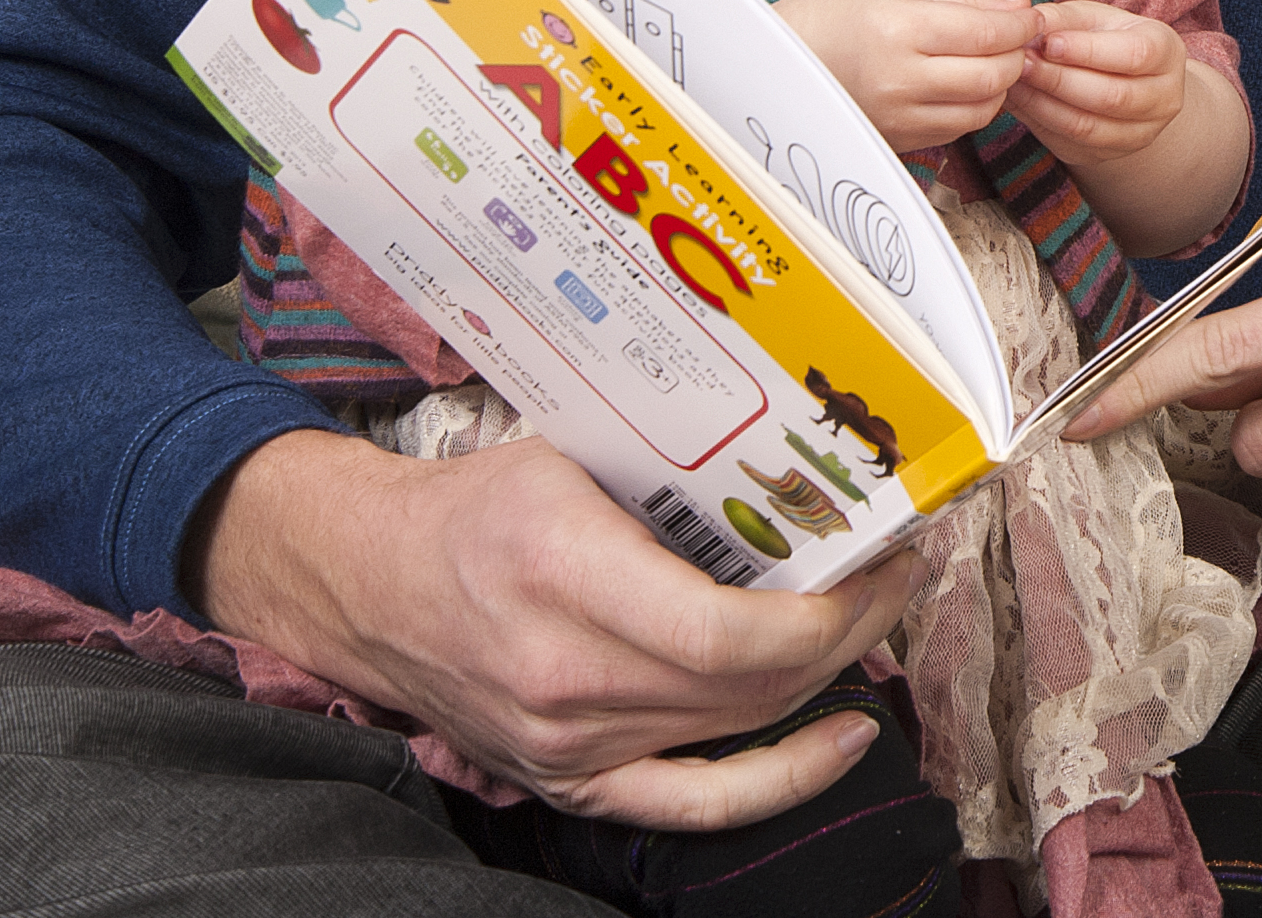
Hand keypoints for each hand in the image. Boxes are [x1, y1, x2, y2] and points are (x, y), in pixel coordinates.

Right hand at [185, 430, 921, 825]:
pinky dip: (780, 780)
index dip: (829, 613)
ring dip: (826, 679)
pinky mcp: (568, 780)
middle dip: (852, 630)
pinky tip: (842, 740)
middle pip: (751, 684)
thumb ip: (675, 482)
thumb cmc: (474, 508)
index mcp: (565, 577)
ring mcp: (567, 745)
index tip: (881, 560)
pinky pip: (692, 804)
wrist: (365, 582)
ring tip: (873, 622)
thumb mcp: (574, 457)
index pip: (729, 636)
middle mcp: (567, 678)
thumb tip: (799, 474)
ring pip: (737, 729)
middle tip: (896, 573)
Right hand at [777, 0, 1036, 150]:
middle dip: (1019, 55)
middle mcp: (899, 79)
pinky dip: (975, 106)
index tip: (1032, 16)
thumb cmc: (828, 16)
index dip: (1022, 25)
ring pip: (982, 109)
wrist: (775, 64)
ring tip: (992, 59)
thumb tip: (1016, 7)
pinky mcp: (897, 140)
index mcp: (897, 30)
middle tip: (1018, 38)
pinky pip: (957, 129)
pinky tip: (963, 83)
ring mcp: (898, 116)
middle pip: (993, 76)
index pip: (987, 33)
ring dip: (1001, 84)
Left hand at [1007, 0, 1185, 166]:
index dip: (1088, 51)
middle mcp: (1164, 98)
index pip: (1134, 55)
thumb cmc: (1107, 39)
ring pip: (1088, 127)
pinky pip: (1070, 144)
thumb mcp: (1093, 18)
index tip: (1047, 42)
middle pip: (1112, 97)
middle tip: (1021, 63)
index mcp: (1167, 52)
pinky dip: (1040, 122)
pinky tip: (1021, 101)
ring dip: (1044, 104)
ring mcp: (1141, 133)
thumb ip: (1064, 18)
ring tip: (1015, 81)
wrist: (1127, 81)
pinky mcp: (1111, 155)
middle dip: (1059, 80)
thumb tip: (1030, 22)